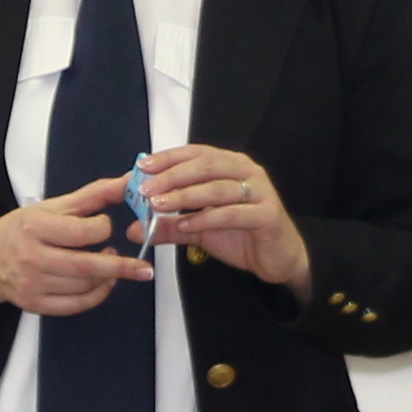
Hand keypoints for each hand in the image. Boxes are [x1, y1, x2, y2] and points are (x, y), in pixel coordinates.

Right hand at [0, 177, 151, 321]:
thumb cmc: (23, 229)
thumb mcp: (54, 206)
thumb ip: (93, 196)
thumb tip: (127, 182)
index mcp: (35, 227)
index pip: (81, 232)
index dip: (102, 229)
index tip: (105, 226)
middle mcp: (32, 257)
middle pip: (86, 266)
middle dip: (121, 267)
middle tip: (144, 268)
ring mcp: (33, 284)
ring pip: (83, 286)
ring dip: (108, 278)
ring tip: (114, 266)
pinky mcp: (35, 304)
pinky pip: (75, 305)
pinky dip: (96, 296)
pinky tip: (104, 284)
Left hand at [134, 144, 309, 295]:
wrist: (278, 259)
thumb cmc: (241, 234)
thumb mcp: (199, 229)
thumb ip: (169, 226)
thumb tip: (134, 229)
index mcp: (231, 165)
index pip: (196, 153)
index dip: (169, 158)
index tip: (143, 167)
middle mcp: (247, 171)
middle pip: (204, 166)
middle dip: (172, 176)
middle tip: (146, 189)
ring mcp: (260, 191)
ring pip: (216, 188)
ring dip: (184, 196)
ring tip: (158, 206)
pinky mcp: (267, 215)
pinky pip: (232, 213)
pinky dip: (206, 218)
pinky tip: (185, 224)